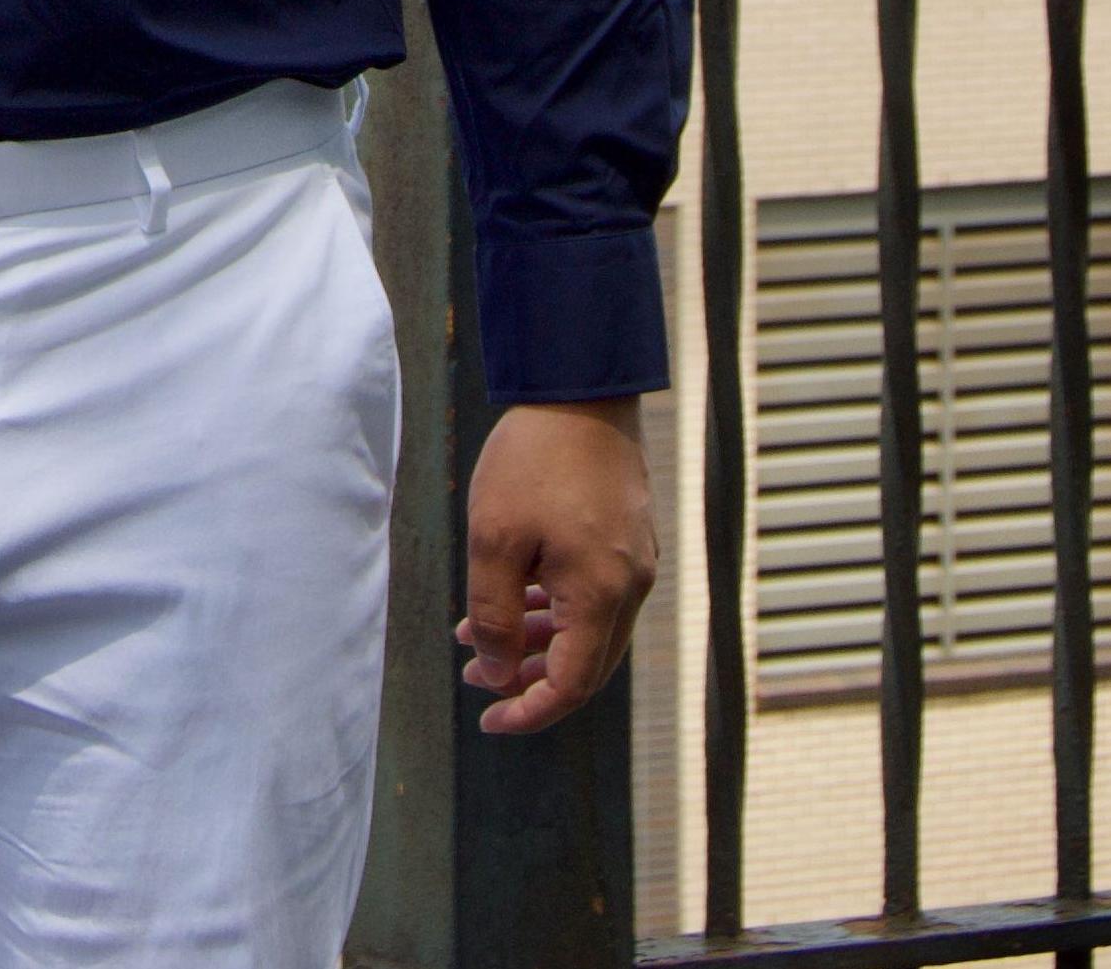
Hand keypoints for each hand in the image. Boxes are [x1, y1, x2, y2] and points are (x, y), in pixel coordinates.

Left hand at [459, 398, 656, 736]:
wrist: (579, 388)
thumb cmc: (533, 459)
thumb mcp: (494, 537)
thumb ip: (494, 613)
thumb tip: (494, 674)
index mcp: (601, 596)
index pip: (571, 686)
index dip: (528, 711)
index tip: (488, 722)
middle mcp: (629, 589)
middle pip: (584, 664)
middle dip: (528, 679)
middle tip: (475, 678)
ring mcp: (634, 564)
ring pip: (587, 630)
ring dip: (537, 641)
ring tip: (476, 636)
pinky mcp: (628, 539)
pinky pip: (593, 596)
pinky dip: (554, 607)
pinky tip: (512, 595)